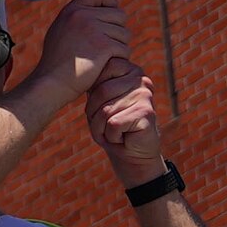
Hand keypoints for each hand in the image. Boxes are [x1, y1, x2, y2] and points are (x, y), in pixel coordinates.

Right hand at [31, 0, 132, 97]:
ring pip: (124, 33)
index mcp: (72, 10)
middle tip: (105, 47)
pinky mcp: (104, 46)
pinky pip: (124, 49)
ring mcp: (94, 29)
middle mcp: (82, 15)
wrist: (51, 83)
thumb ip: (78, 19)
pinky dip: (118, 60)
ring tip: (101, 59)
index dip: (109, 2)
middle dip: (117, 31)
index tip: (109, 14)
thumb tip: (101, 10)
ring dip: (118, 47)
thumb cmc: (57, 63)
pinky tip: (104, 67)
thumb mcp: (61, 31)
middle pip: (119, 14)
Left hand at [87, 51, 169, 184]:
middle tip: (106, 126)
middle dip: (95, 115)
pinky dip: (111, 136)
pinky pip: (113, 124)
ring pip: (105, 110)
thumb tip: (80, 71)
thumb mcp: (100, 101)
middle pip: (101, 91)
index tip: (101, 108)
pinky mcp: (146, 113)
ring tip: (114, 133)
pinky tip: (123, 138)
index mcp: (129, 70)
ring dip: (102, 128)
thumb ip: (95, 84)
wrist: (132, 156)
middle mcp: (140, 79)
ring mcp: (145, 95)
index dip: (92, 95)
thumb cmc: (112, 127)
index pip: (100, 71)